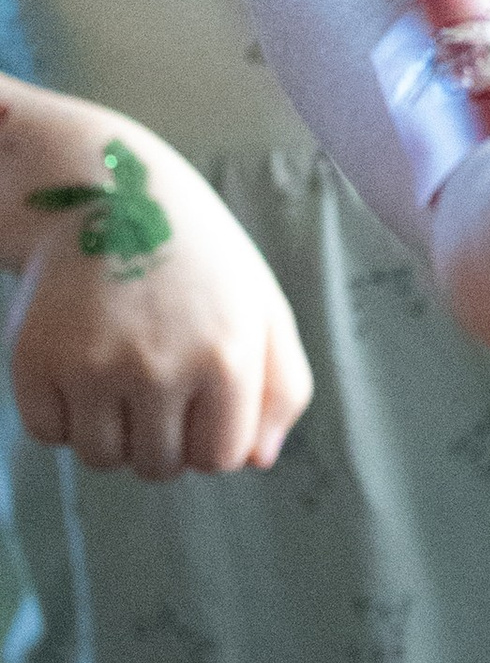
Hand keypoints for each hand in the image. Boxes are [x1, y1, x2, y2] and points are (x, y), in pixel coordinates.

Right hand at [3, 91, 311, 479]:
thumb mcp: (262, 304)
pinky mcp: (35, 361)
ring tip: (120, 370)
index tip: (203, 397)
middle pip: (160, 466)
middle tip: (157, 377)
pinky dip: (62, 415)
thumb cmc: (197, 259)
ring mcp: (92, 366)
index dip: (211, 436)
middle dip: (162, 437)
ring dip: (111, 432)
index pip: (221, 458)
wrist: (108, 195)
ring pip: (102, 459)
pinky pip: (49, 436)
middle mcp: (160, 366)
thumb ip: (282, 385)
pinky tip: (80, 363)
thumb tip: (259, 461)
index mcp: (228, 354)